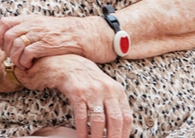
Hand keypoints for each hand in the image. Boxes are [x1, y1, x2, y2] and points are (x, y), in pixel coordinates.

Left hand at [0, 15, 114, 68]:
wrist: (85, 34)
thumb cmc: (65, 33)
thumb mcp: (44, 25)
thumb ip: (30, 29)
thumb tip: (14, 39)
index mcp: (30, 19)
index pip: (4, 23)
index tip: (3, 46)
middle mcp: (33, 24)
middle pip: (7, 35)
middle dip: (6, 50)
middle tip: (12, 58)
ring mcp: (40, 34)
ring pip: (15, 45)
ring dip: (15, 58)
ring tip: (21, 64)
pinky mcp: (47, 44)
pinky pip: (27, 53)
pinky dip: (24, 61)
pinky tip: (29, 65)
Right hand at [15, 55, 131, 137]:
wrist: (67, 63)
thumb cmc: (88, 80)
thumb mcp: (106, 88)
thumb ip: (114, 105)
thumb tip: (121, 129)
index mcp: (117, 90)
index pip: (126, 117)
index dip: (124, 134)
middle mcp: (107, 90)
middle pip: (115, 120)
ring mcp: (92, 91)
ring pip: (99, 121)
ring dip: (97, 137)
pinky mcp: (77, 92)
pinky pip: (82, 116)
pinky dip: (82, 130)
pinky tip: (82, 137)